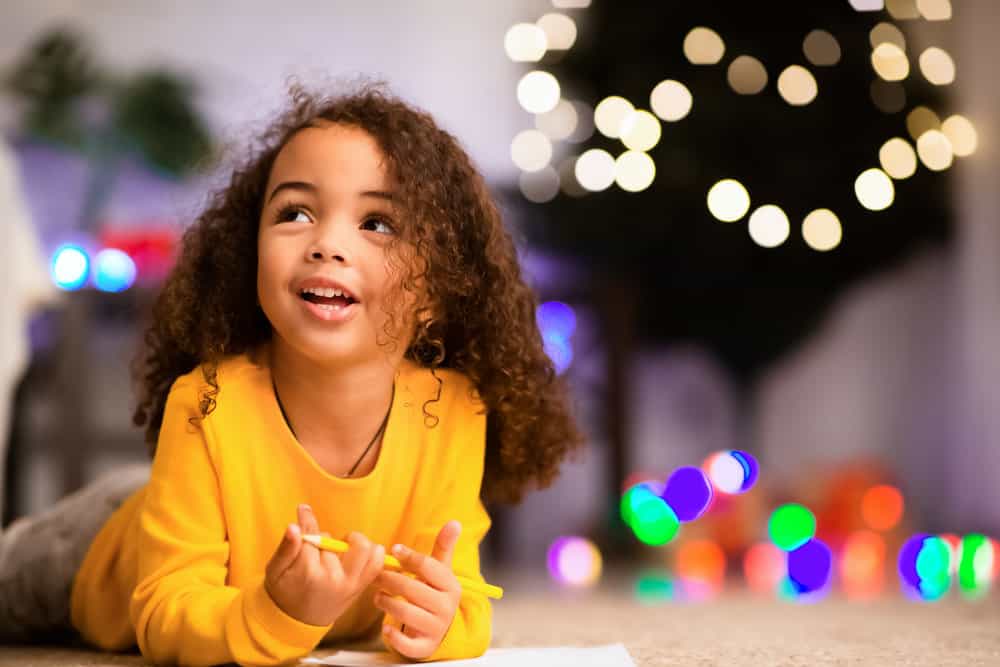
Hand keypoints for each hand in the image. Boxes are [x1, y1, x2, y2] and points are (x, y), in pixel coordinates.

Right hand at [265, 504, 384, 626]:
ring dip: (353, 542)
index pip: (313, 535)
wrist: (297, 622)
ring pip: (365, 548)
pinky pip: (376, 563)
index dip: (307, 521)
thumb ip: (287, 546)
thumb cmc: (284, 592)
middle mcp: (333, 578)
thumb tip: (295, 522)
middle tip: (318, 548)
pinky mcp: (360, 587)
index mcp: (309, 573)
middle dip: (325, 539)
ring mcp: (350, 584)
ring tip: (340, 548)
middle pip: (336, 541)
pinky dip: (373, 552)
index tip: (304, 509)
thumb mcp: (275, 570)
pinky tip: (356, 552)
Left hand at [374, 520, 462, 659]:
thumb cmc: (435, 593)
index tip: (394, 550)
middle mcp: (446, 607)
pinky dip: (393, 636)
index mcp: (451, 586)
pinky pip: (407, 644)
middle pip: (412, 588)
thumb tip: (455, 522)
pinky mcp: (425, 647)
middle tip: (377, 575)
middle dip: (389, 579)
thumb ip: (444, 547)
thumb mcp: (441, 571)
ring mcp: (436, 627)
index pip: (427, 566)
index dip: (408, 556)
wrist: (441, 630)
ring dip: (385, 602)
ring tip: (377, 595)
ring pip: (404, 612)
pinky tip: (385, 628)